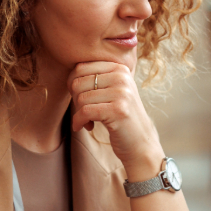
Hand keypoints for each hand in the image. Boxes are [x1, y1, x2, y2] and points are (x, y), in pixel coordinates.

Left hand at [68, 62, 163, 178]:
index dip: (73, 85)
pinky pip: (85, 112)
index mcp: (119, 69)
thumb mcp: (113, 92)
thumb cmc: (120, 117)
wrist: (140, 142)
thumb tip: (70, 75)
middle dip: (75, 100)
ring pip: (80, 98)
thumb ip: (96, 79)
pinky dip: (78, 122)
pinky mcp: (118, 110)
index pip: (81, 68)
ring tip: (88, 121)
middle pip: (78, 82)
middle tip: (83, 112)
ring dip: (78, 113)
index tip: (80, 99)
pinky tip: (84, 127)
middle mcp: (122, 77)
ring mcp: (122, 93)